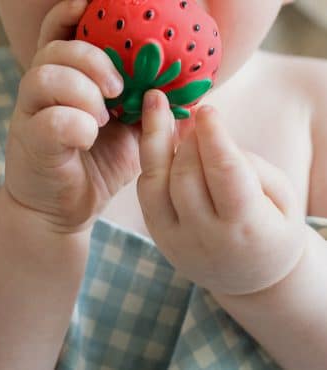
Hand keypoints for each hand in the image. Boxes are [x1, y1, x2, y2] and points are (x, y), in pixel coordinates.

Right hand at [4, 0, 140, 232]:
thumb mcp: (133, 138)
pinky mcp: (30, 142)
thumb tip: (188, 96)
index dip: (73, 15)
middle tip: (118, 88)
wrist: (66, 209)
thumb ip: (151, 113)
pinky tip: (88, 137)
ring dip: (84, 92)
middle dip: (92, 60)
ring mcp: (32, 115)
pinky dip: (76, 124)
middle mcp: (44, 92)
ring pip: (46, 76)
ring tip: (103, 117)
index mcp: (69, 84)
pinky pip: (49, 119)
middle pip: (57, 49)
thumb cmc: (99, 169)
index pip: (63, 36)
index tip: (93, 5)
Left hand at [137, 90, 306, 294]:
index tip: (206, 109)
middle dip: (187, 139)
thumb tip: (207, 136)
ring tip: (154, 106)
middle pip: (186, 176)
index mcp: (246, 228)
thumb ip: (248, 166)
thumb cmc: (273, 231)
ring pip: (154, 184)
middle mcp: (205, 238)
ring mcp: (176, 240)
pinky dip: (151, 164)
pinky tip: (158, 143)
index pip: (226, 174)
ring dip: (153, 141)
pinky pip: (146, 195)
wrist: (251, 278)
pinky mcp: (159, 238)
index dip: (214, 138)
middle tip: (190, 113)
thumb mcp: (281, 198)